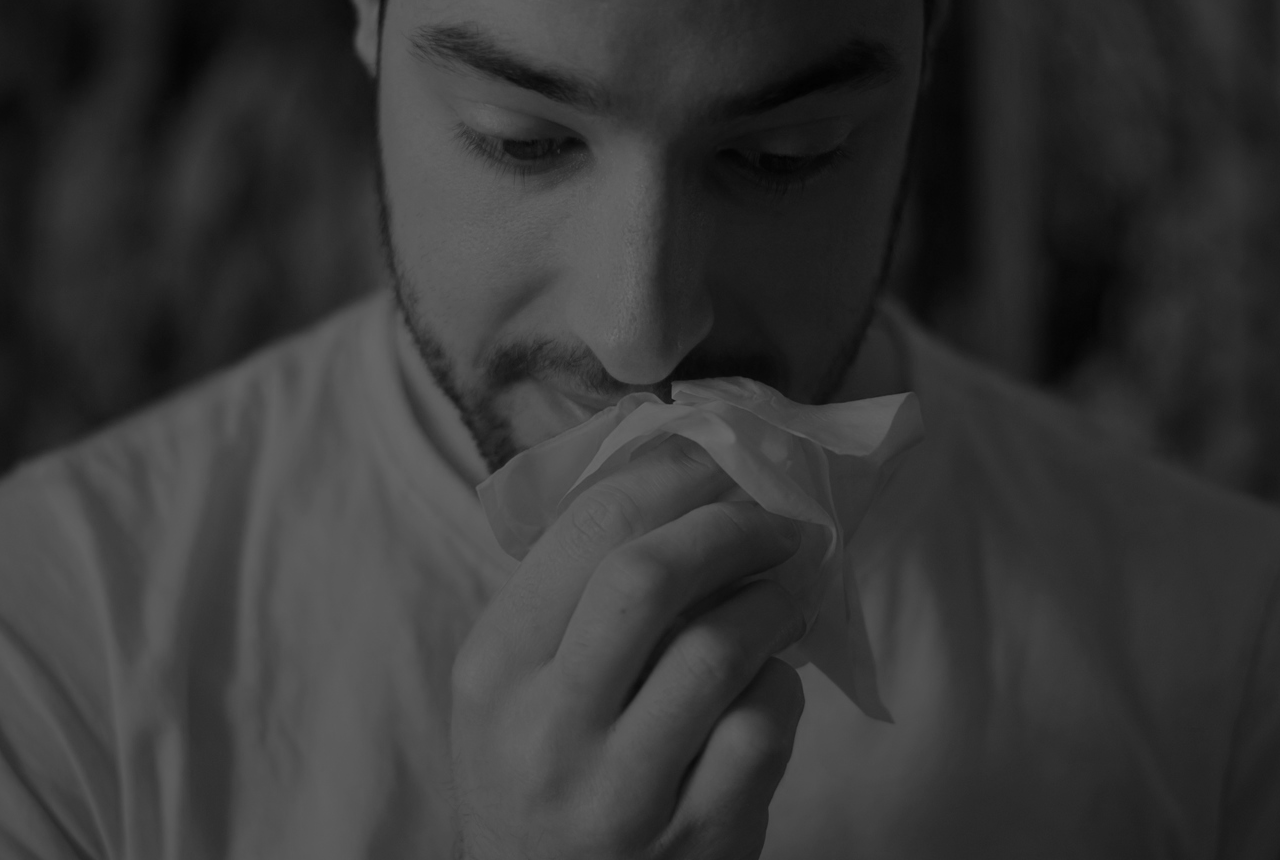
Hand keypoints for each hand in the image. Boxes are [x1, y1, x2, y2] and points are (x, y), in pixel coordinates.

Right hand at [451, 435, 814, 858]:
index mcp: (495, 667)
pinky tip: (769, 680)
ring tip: (784, 590)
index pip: (588, 528)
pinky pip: (764, 726)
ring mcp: (622, 790)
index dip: (672, 474)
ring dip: (771, 600)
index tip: (719, 457)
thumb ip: (572, 593)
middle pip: (650, 576)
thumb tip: (678, 474)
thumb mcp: (514, 686)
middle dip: (730, 526)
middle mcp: (547, 728)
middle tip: (772, 518)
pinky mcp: (697, 837)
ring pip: (720, 649)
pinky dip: (781, 684)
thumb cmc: (538, 776)